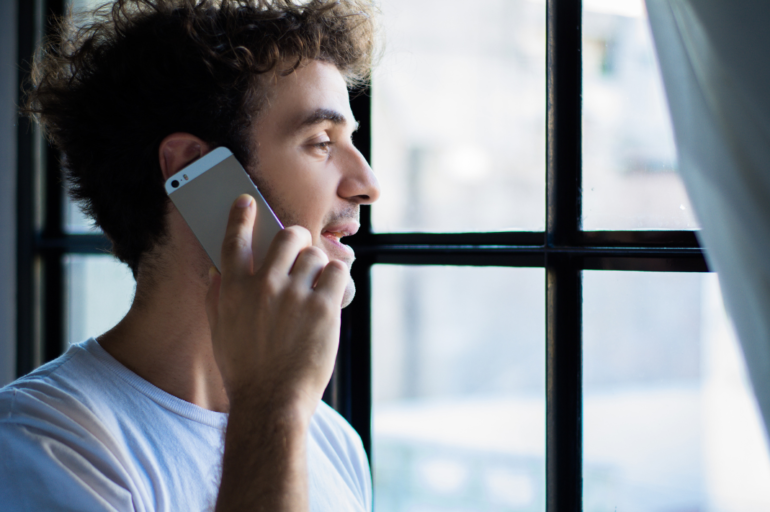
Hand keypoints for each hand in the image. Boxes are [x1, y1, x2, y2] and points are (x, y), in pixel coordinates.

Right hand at [205, 194, 348, 418]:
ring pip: (315, 255)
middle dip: (298, 239)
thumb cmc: (245, 369)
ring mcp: (294, 295)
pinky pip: (338, 272)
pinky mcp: (323, 307)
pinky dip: (336, 279)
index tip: (246, 201)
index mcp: (233, 289)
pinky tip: (331, 293)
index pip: (234, 239)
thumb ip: (218, 296)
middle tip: (301, 249)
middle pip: (288, 236)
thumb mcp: (220, 331)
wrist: (271, 401)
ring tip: (315, 286)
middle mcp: (263, 285)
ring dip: (318, 266)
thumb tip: (219, 269)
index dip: (241, 216)